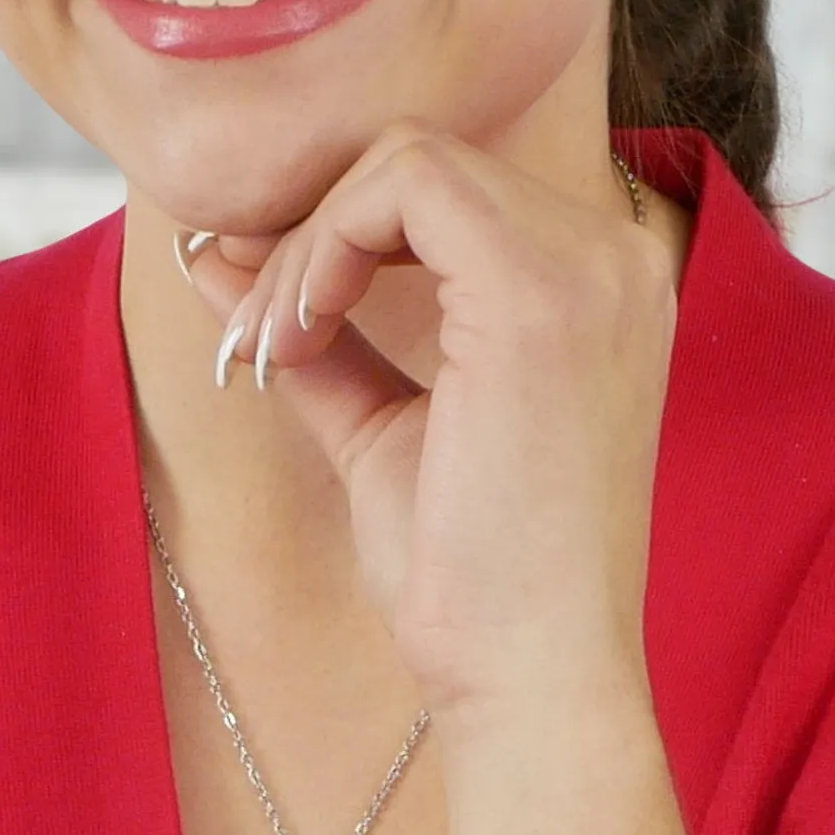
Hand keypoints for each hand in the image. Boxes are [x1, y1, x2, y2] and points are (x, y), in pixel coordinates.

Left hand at [187, 123, 674, 722]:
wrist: (529, 674)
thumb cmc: (472, 577)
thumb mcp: (382, 426)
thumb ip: (319, 332)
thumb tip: (219, 255)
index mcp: (597, 287)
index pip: (446, 188)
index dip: (336, 234)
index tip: (274, 329)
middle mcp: (614, 258)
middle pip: (419, 160)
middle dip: (310, 238)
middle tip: (257, 343)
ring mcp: (589, 266)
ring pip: (403, 160)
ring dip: (309, 246)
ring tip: (275, 349)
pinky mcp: (540, 291)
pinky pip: (403, 184)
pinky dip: (324, 244)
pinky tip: (301, 334)